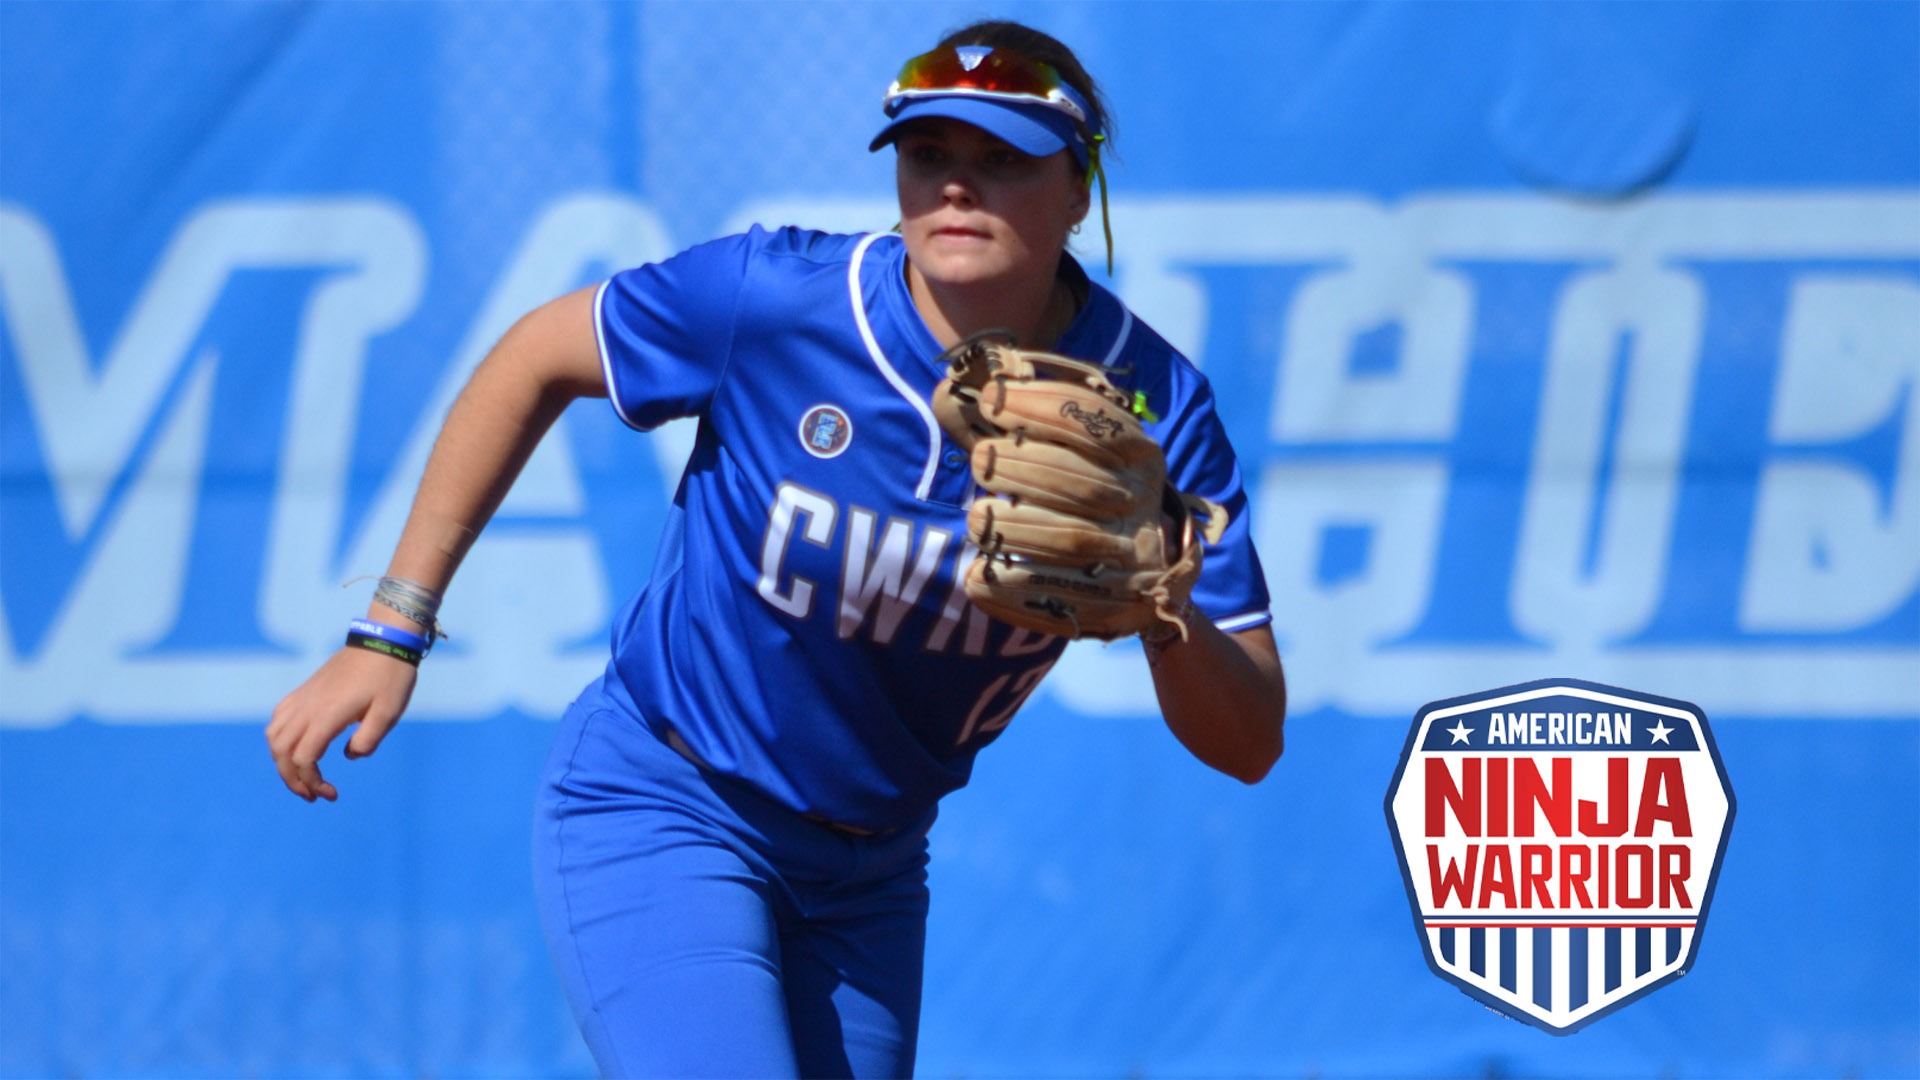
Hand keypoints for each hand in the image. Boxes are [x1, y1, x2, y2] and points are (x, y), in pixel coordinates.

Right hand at [267, 646, 416, 801]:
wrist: (384, 640)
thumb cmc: (390, 677)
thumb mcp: (389, 712)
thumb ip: (368, 740)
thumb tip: (349, 755)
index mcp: (327, 715)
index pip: (303, 758)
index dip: (311, 782)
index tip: (332, 793)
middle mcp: (308, 706)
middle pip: (281, 752)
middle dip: (291, 779)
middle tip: (313, 795)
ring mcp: (303, 697)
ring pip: (274, 736)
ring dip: (282, 761)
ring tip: (303, 776)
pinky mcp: (304, 690)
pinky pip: (279, 718)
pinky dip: (280, 739)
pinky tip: (298, 747)